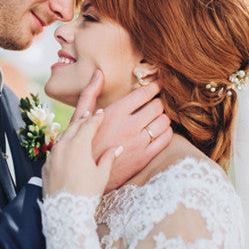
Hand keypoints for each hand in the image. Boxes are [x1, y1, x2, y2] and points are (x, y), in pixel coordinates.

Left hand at [42, 109, 120, 197]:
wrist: (65, 211)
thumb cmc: (87, 193)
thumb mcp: (101, 175)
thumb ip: (108, 158)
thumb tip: (118, 148)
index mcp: (78, 145)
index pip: (89, 126)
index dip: (96, 118)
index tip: (101, 113)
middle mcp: (63, 146)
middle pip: (74, 127)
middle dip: (83, 119)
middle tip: (89, 112)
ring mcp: (52, 156)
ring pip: (62, 136)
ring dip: (71, 129)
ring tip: (78, 124)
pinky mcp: (46, 166)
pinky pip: (55, 149)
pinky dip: (62, 143)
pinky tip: (66, 145)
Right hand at [73, 71, 171, 191]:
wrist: (83, 175)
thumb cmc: (83, 144)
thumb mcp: (82, 118)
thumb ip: (90, 93)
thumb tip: (98, 73)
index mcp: (115, 113)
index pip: (144, 93)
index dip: (154, 86)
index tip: (158, 84)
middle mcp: (129, 126)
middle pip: (157, 106)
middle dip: (159, 102)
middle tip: (157, 101)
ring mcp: (138, 142)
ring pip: (164, 121)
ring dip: (163, 117)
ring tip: (158, 116)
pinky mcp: (144, 157)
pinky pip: (165, 139)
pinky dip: (166, 132)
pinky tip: (160, 131)